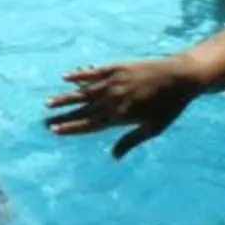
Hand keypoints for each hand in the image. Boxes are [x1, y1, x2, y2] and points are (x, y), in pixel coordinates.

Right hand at [45, 58, 203, 154]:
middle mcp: (113, 99)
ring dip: (65, 97)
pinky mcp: (117, 67)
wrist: (180, 77)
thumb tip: (114, 157)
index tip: (55, 130)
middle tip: (44, 120)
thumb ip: (130, 140)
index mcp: (120, 116)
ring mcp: (114, 81)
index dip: (71, 128)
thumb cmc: (169, 107)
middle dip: (62, 115)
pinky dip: (80, 74)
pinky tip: (67, 77)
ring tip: (49, 102)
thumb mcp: (153, 128)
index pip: (89, 124)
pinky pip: (94, 72)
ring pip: (83, 91)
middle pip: (82, 109)